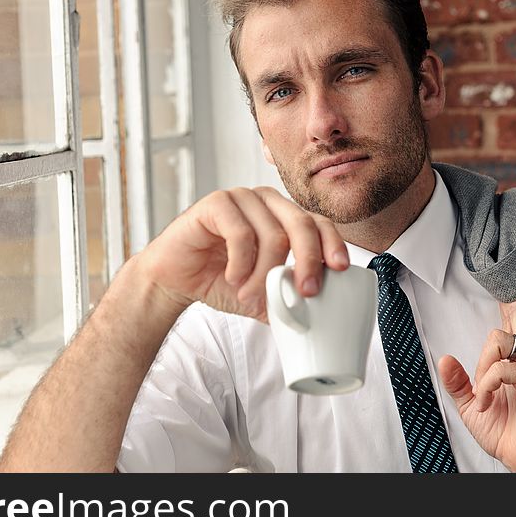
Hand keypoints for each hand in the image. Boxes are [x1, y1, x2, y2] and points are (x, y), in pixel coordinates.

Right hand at [134, 187, 349, 322]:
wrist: (174, 279)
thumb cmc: (220, 280)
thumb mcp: (263, 296)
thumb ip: (290, 300)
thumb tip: (323, 319)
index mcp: (283, 216)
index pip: (319, 223)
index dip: (332, 244)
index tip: (340, 270)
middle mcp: (266, 202)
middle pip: (302, 224)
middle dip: (308, 262)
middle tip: (306, 293)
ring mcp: (241, 198)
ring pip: (272, 235)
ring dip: (264, 275)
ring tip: (249, 296)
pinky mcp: (216, 203)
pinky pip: (241, 232)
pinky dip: (241, 262)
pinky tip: (233, 278)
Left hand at [437, 296, 515, 472]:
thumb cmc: (504, 430)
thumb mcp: (470, 404)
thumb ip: (458, 382)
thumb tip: (445, 359)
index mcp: (512, 363)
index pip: (512, 326)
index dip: (510, 305)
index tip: (507, 288)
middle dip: (512, 304)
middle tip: (511, 291)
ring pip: (499, 340)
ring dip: (482, 368)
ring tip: (485, 394)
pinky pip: (503, 368)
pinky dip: (487, 385)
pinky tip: (488, 400)